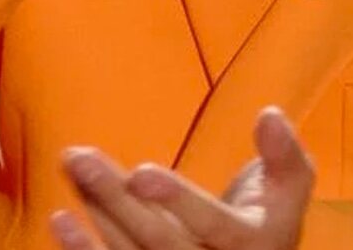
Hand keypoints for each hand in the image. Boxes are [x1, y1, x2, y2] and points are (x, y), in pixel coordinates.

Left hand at [51, 107, 313, 249]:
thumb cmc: (269, 216)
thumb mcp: (291, 188)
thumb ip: (285, 155)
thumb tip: (269, 115)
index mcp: (254, 245)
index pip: (213, 225)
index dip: (178, 201)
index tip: (141, 170)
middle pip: (159, 241)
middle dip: (116, 201)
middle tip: (81, 159)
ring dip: (95, 211)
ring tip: (72, 165)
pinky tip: (61, 220)